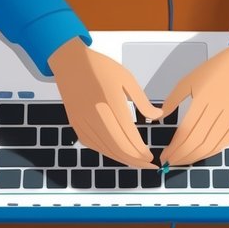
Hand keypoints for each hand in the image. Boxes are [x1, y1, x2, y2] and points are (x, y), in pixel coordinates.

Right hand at [48, 37, 159, 168]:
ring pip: (106, 150)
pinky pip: (94, 146)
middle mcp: (96, 115)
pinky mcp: (77, 125)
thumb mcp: (126, 78)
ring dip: (123, 159)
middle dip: (136, 160)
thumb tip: (158, 117)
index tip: (151, 157)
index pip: (130, 136)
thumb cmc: (100, 68)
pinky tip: (119, 154)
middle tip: (148, 164)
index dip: (142, 152)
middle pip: (119, 148)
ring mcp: (84, 122)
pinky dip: (108, 153)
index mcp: (111, 102)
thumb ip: (142, 101)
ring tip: (136, 162)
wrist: (70, 63)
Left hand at [157, 41, 228, 166]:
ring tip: (182, 161)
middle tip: (170, 163)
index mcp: (204, 98)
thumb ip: (172, 100)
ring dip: (194, 158)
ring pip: (211, 146)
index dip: (174, 148)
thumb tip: (158, 117)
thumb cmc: (216, 69)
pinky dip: (210, 152)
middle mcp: (219, 109)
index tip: (164, 155)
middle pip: (197, 142)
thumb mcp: (189, 80)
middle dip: (181, 156)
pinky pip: (224, 143)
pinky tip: (199, 155)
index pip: (186, 131)